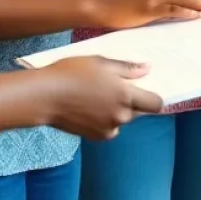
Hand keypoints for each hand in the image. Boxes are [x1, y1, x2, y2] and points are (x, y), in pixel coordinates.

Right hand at [40, 57, 162, 139]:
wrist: (44, 96)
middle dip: (132, 102)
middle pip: (139, 112)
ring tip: (98, 96)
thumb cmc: (73, 73)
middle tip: (115, 88)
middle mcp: (120, 115)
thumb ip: (127, 68)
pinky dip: (105, 120)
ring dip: (117, 111)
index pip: (156, 104)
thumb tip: (147, 69)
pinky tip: (90, 107)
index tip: (148, 90)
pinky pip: (109, 128)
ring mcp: (107, 128)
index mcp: (125, 96)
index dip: (155, 98)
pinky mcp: (95, 137)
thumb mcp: (102, 63)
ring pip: (122, 119)